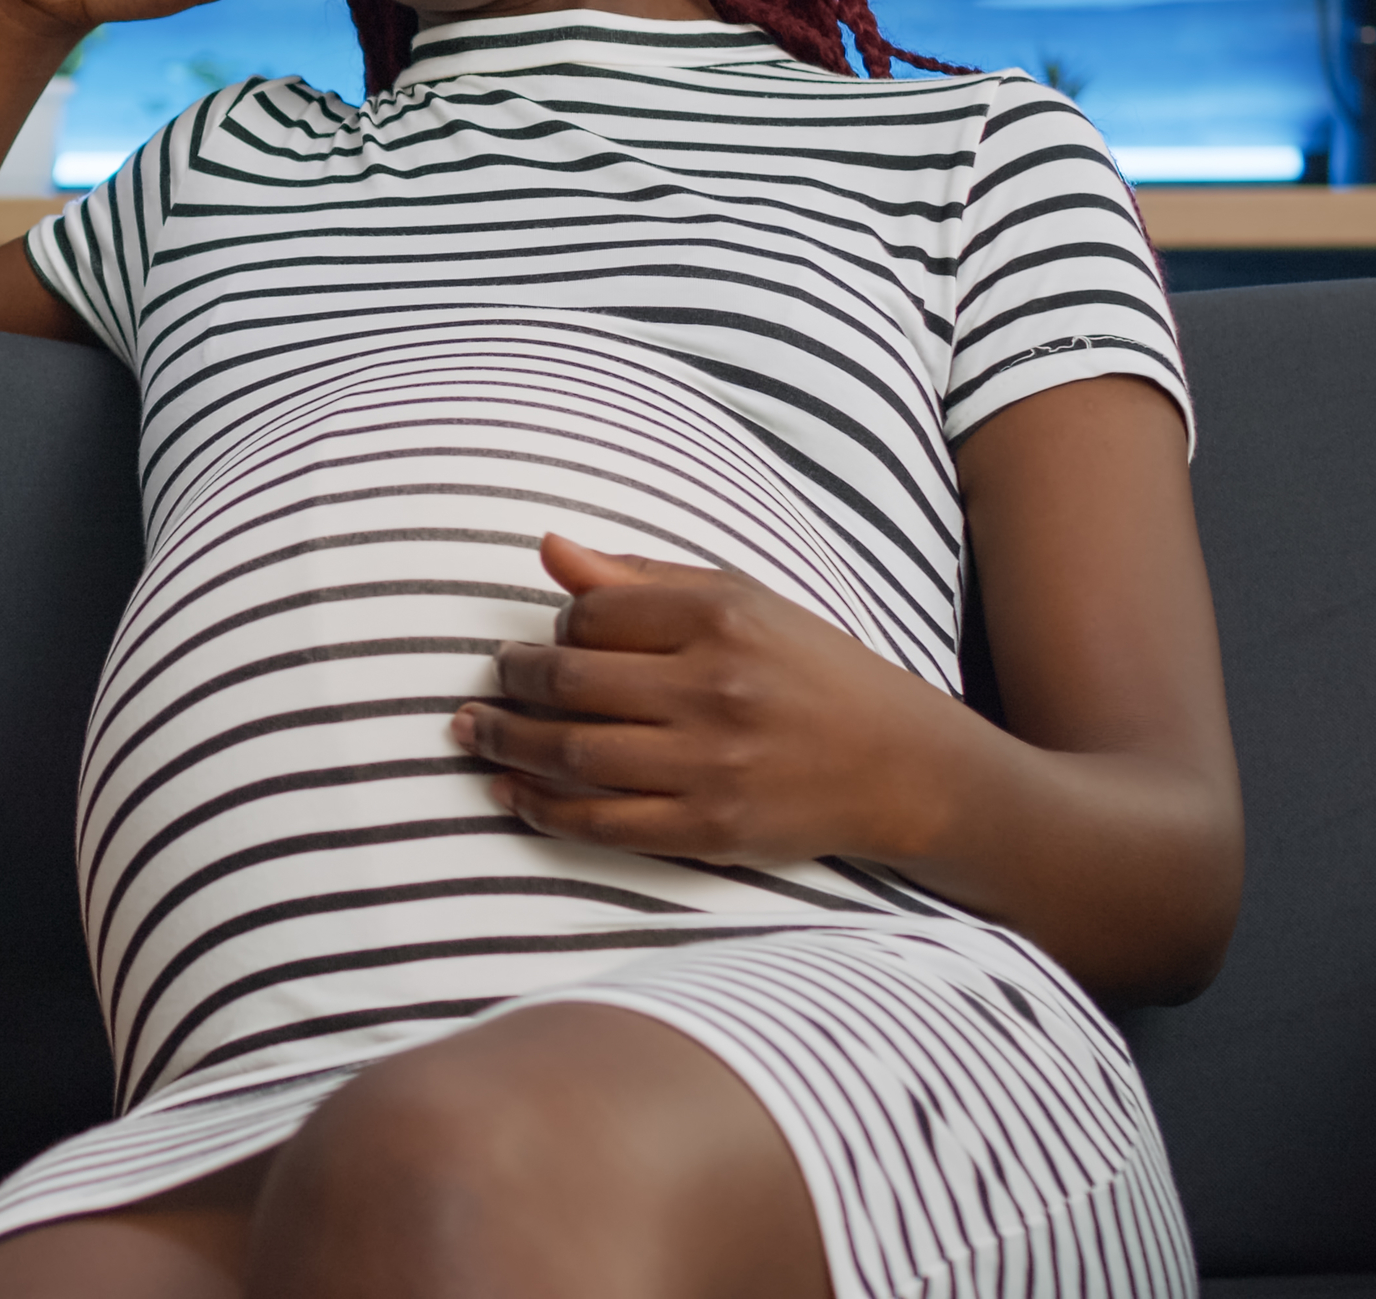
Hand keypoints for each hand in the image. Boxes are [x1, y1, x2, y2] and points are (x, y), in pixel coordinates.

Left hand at [450, 534, 967, 867]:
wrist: (903, 766)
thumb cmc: (811, 671)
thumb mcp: (741, 601)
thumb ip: (639, 577)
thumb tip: (547, 547)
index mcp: (720, 618)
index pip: (589, 615)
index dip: (556, 628)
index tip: (550, 640)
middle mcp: (714, 688)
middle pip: (568, 680)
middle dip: (510, 680)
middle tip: (490, 682)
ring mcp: (712, 763)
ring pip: (571, 751)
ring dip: (504, 740)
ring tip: (472, 730)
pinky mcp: (711, 829)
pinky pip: (600, 822)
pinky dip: (540, 807)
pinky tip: (507, 791)